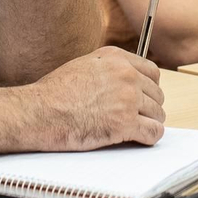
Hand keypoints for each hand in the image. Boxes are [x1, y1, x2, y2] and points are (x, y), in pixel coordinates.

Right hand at [29, 46, 164, 149]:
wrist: (40, 112)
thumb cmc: (54, 93)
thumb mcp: (83, 66)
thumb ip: (107, 69)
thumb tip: (123, 80)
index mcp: (116, 58)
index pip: (152, 71)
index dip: (149, 87)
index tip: (144, 97)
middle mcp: (126, 75)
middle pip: (157, 94)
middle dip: (149, 107)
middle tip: (137, 117)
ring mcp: (128, 99)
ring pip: (157, 113)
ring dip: (149, 122)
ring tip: (135, 129)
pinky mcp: (125, 123)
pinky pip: (153, 132)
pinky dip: (149, 137)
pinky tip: (139, 139)